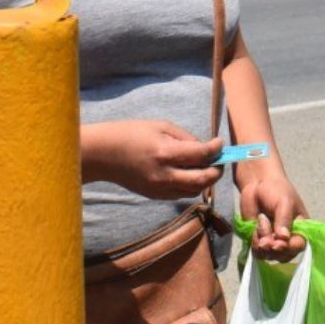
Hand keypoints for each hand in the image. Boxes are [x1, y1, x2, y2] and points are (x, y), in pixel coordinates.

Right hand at [88, 120, 222, 200]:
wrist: (104, 154)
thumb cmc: (132, 134)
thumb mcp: (161, 127)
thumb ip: (186, 138)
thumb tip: (205, 149)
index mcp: (166, 153)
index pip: (201, 155)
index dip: (216, 149)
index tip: (220, 143)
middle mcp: (165, 175)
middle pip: (203, 180)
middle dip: (217, 171)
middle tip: (219, 160)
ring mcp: (160, 189)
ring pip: (194, 191)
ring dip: (205, 179)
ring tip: (204, 166)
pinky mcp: (155, 196)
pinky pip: (181, 194)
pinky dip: (190, 185)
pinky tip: (187, 173)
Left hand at [238, 165, 307, 260]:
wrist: (257, 184)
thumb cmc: (277, 190)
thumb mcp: (284, 202)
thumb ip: (285, 220)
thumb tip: (284, 238)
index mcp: (300, 229)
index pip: (298, 246)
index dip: (288, 248)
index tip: (277, 244)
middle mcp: (288, 239)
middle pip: (283, 255)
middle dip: (272, 248)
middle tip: (265, 238)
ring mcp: (272, 241)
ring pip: (268, 255)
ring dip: (261, 243)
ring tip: (261, 221)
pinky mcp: (259, 240)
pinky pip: (256, 251)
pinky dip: (254, 242)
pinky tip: (254, 227)